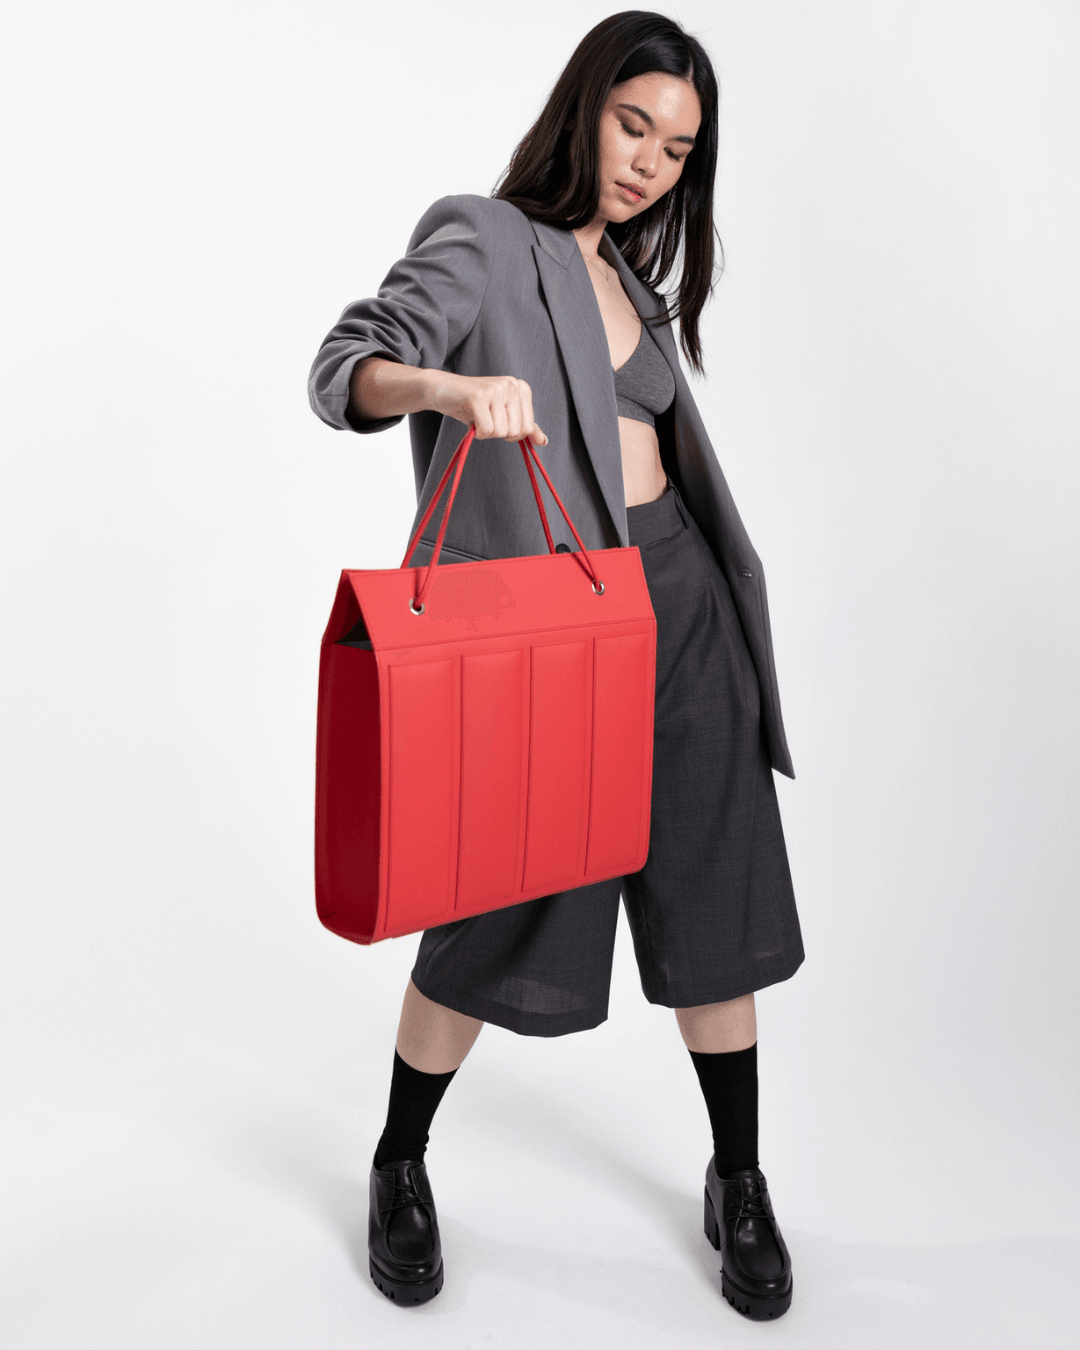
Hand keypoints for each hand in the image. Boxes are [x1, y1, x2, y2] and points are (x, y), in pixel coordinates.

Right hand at [425, 371, 547, 445]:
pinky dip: (477, 432)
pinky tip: (471, 418)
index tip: (498, 419)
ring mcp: (496, 388)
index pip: (527, 427)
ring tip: (478, 416)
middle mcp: (511, 385)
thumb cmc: (474, 404)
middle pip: (515, 431)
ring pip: (500, 432)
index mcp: (521, 388)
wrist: (442, 389)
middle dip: (498, 432)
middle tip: (485, 418)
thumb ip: (525, 426)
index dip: (511, 432)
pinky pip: (486, 430)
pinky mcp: (479, 396)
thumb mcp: (504, 415)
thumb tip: (543, 441)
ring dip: (486, 432)